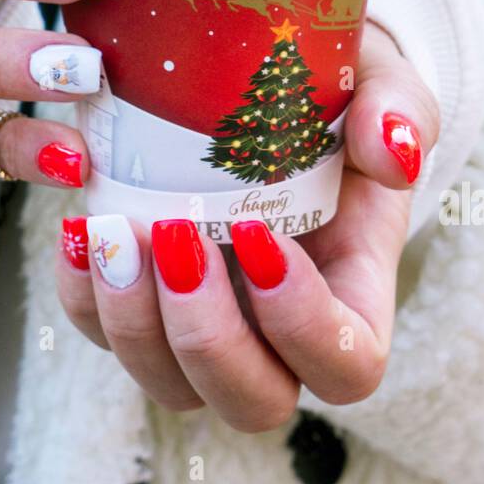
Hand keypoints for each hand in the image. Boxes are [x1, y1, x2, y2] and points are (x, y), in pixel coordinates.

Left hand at [57, 23, 439, 428]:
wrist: (267, 82)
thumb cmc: (337, 96)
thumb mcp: (381, 86)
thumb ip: (402, 112)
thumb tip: (395, 153)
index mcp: (353, 297)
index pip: (346, 365)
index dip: (303, 324)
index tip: (257, 233)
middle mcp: (279, 336)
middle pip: (252, 402)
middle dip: (206, 335)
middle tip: (177, 235)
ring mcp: (207, 330)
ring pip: (170, 387)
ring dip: (133, 321)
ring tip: (115, 230)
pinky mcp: (144, 306)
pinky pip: (102, 335)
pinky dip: (83, 295)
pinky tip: (81, 230)